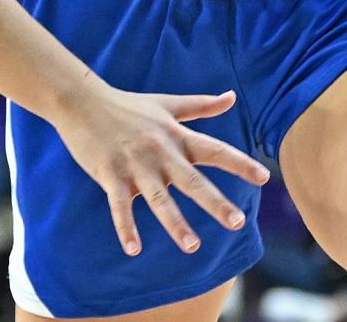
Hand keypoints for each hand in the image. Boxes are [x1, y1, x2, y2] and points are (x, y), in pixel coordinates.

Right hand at [50, 85, 269, 255]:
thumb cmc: (127, 104)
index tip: (264, 177)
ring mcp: (135, 165)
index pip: (214, 150)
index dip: (240, 163)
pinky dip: (126, 228)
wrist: (82, 100)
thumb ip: (201, 105)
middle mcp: (160, 152)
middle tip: (236, 223)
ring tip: (192, 246)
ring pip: (159, 199)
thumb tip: (232, 97)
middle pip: (192, 180)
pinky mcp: (110, 175)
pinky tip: (134, 249)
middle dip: (215, 202)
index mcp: (176, 135)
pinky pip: (119, 206)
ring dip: (175, 223)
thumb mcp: (167, 103)